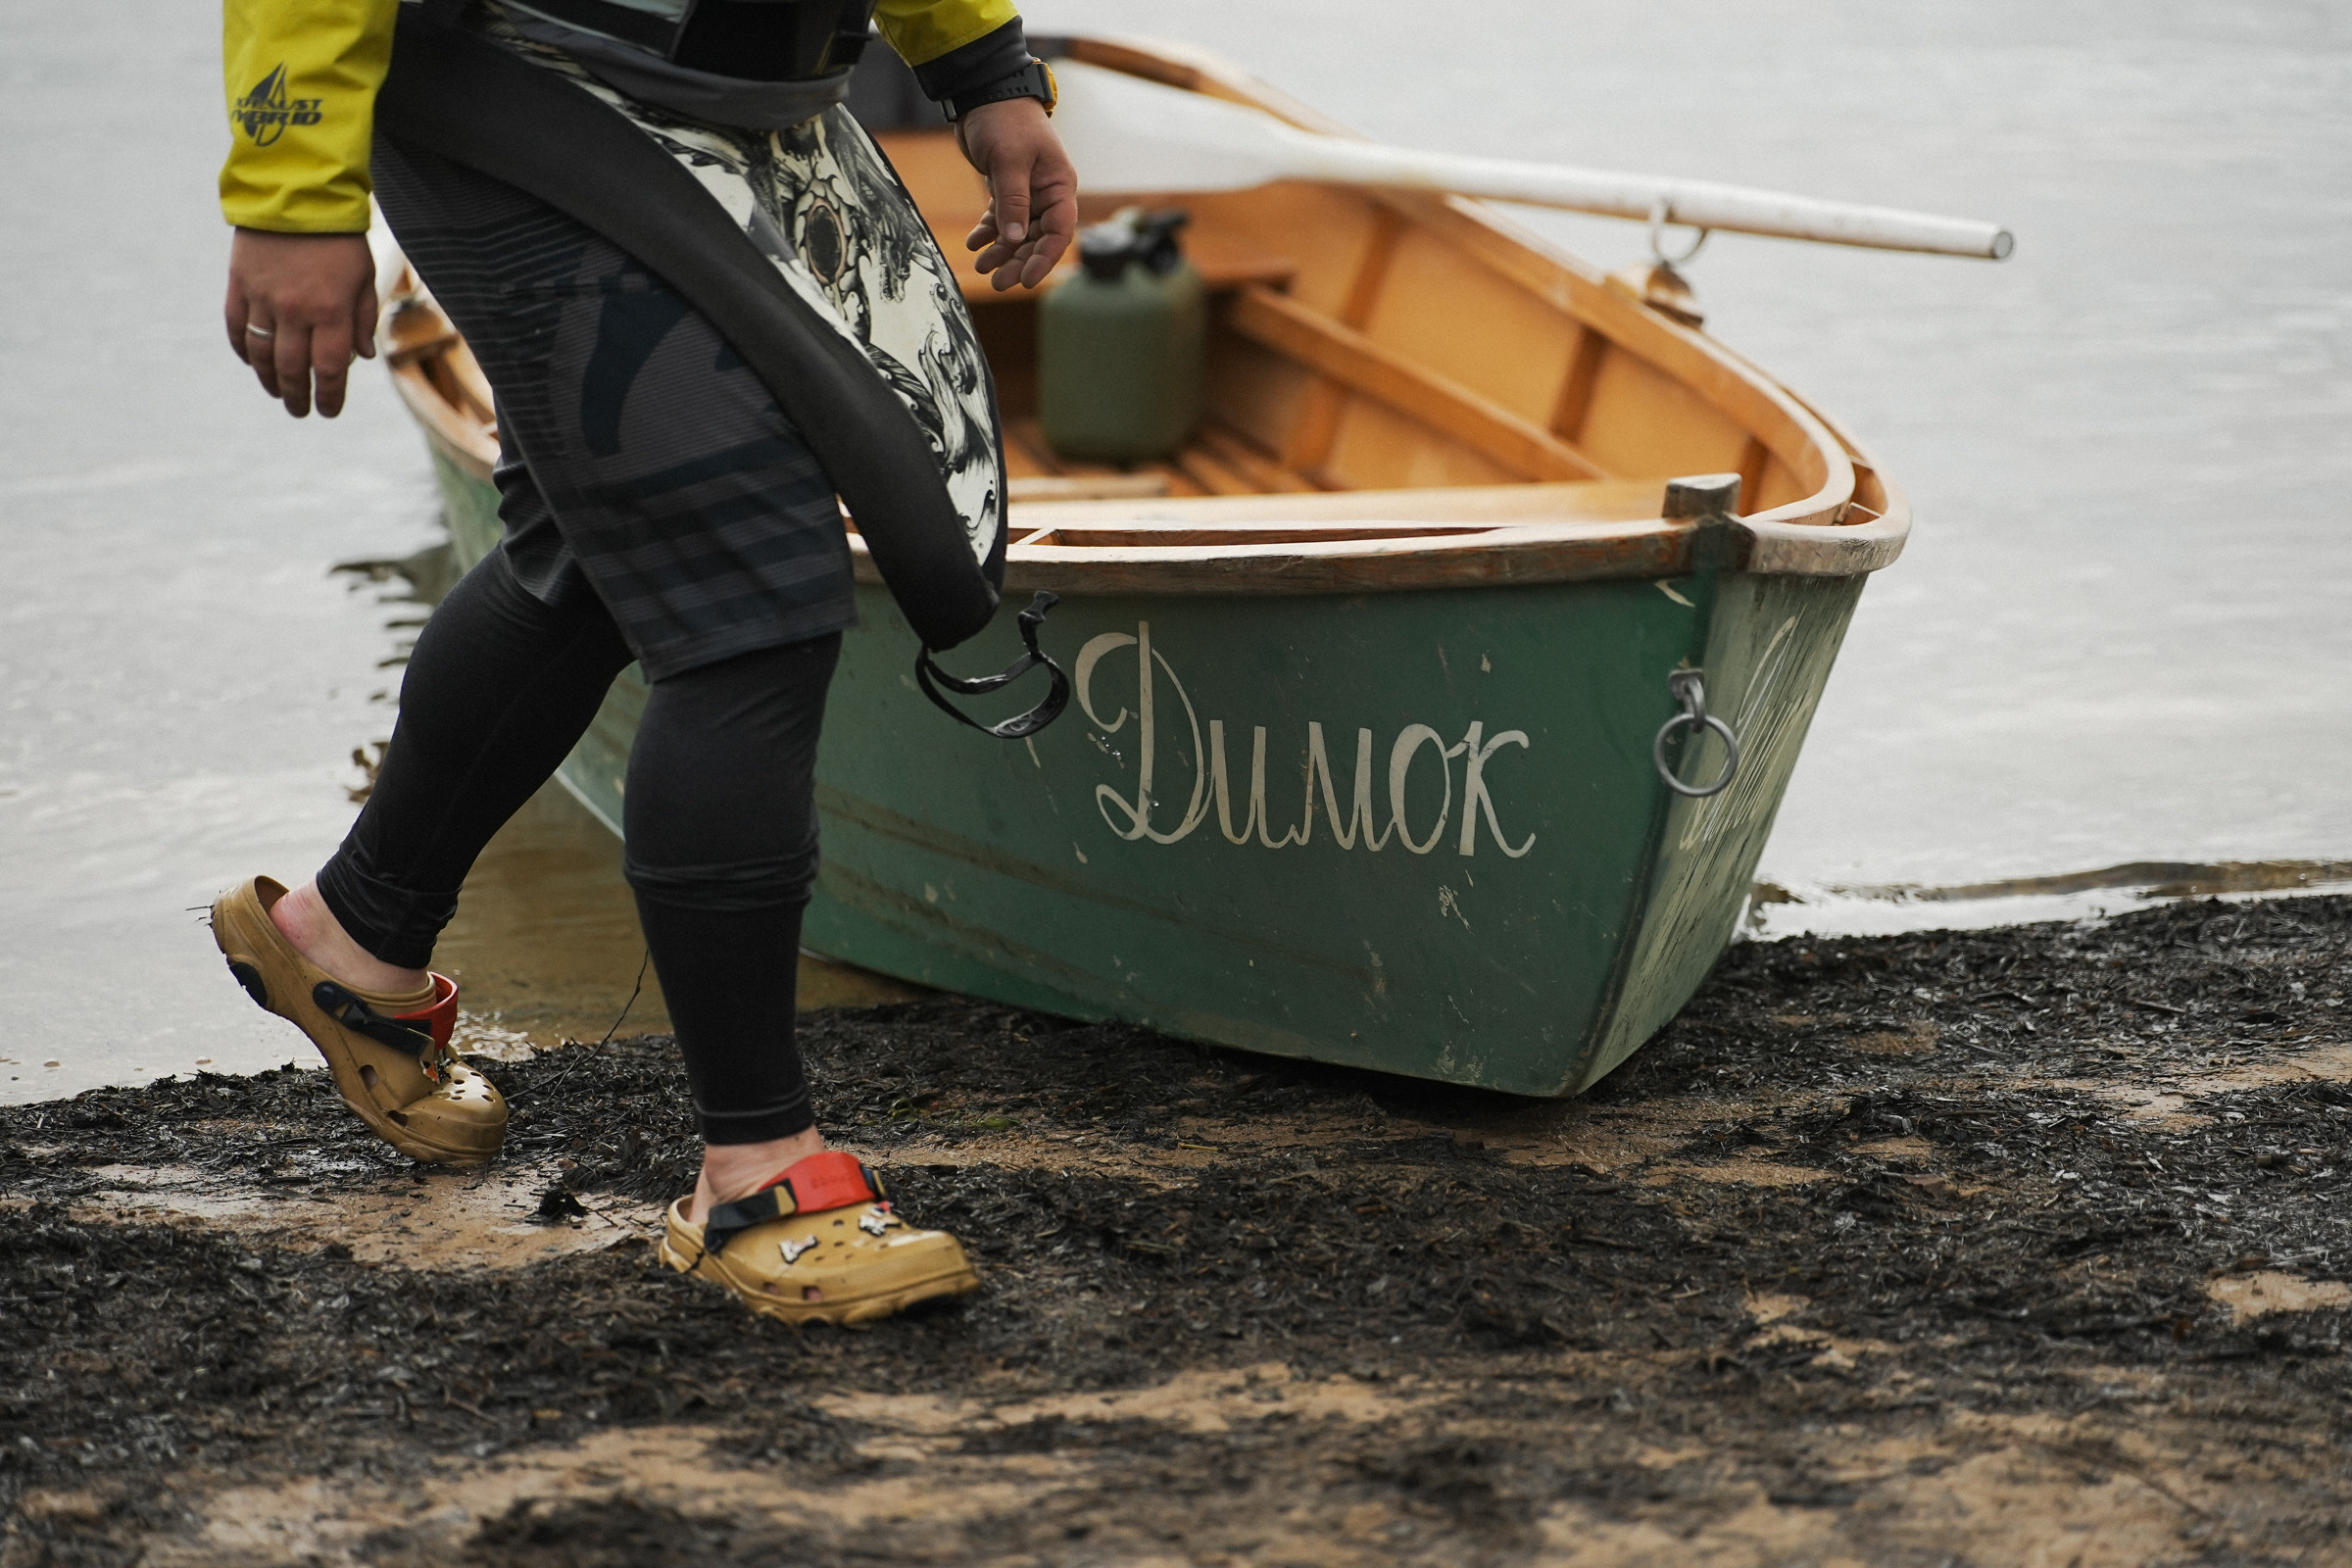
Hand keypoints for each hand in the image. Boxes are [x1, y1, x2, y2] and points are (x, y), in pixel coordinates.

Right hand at [224, 229, 378, 417]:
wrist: (295, 193)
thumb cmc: (339, 238)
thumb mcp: (363, 278)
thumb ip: (361, 319)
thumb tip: (361, 358)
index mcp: (331, 312)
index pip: (329, 369)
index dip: (329, 396)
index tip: (328, 411)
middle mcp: (295, 311)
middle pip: (292, 369)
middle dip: (297, 396)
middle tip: (300, 410)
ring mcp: (262, 299)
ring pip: (262, 354)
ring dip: (269, 379)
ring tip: (277, 393)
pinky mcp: (239, 284)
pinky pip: (236, 327)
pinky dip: (243, 349)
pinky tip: (252, 362)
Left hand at [956, 97, 1077, 291]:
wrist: (984, 93)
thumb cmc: (1005, 120)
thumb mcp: (1009, 161)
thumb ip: (1013, 202)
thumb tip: (1014, 240)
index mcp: (1059, 186)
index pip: (1059, 232)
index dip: (1043, 259)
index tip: (1024, 279)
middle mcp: (1047, 193)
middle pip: (1037, 238)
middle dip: (1017, 261)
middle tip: (997, 282)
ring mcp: (1027, 192)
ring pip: (1017, 232)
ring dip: (1001, 251)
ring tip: (981, 267)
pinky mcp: (1006, 188)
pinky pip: (1000, 219)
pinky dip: (988, 232)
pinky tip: (974, 244)